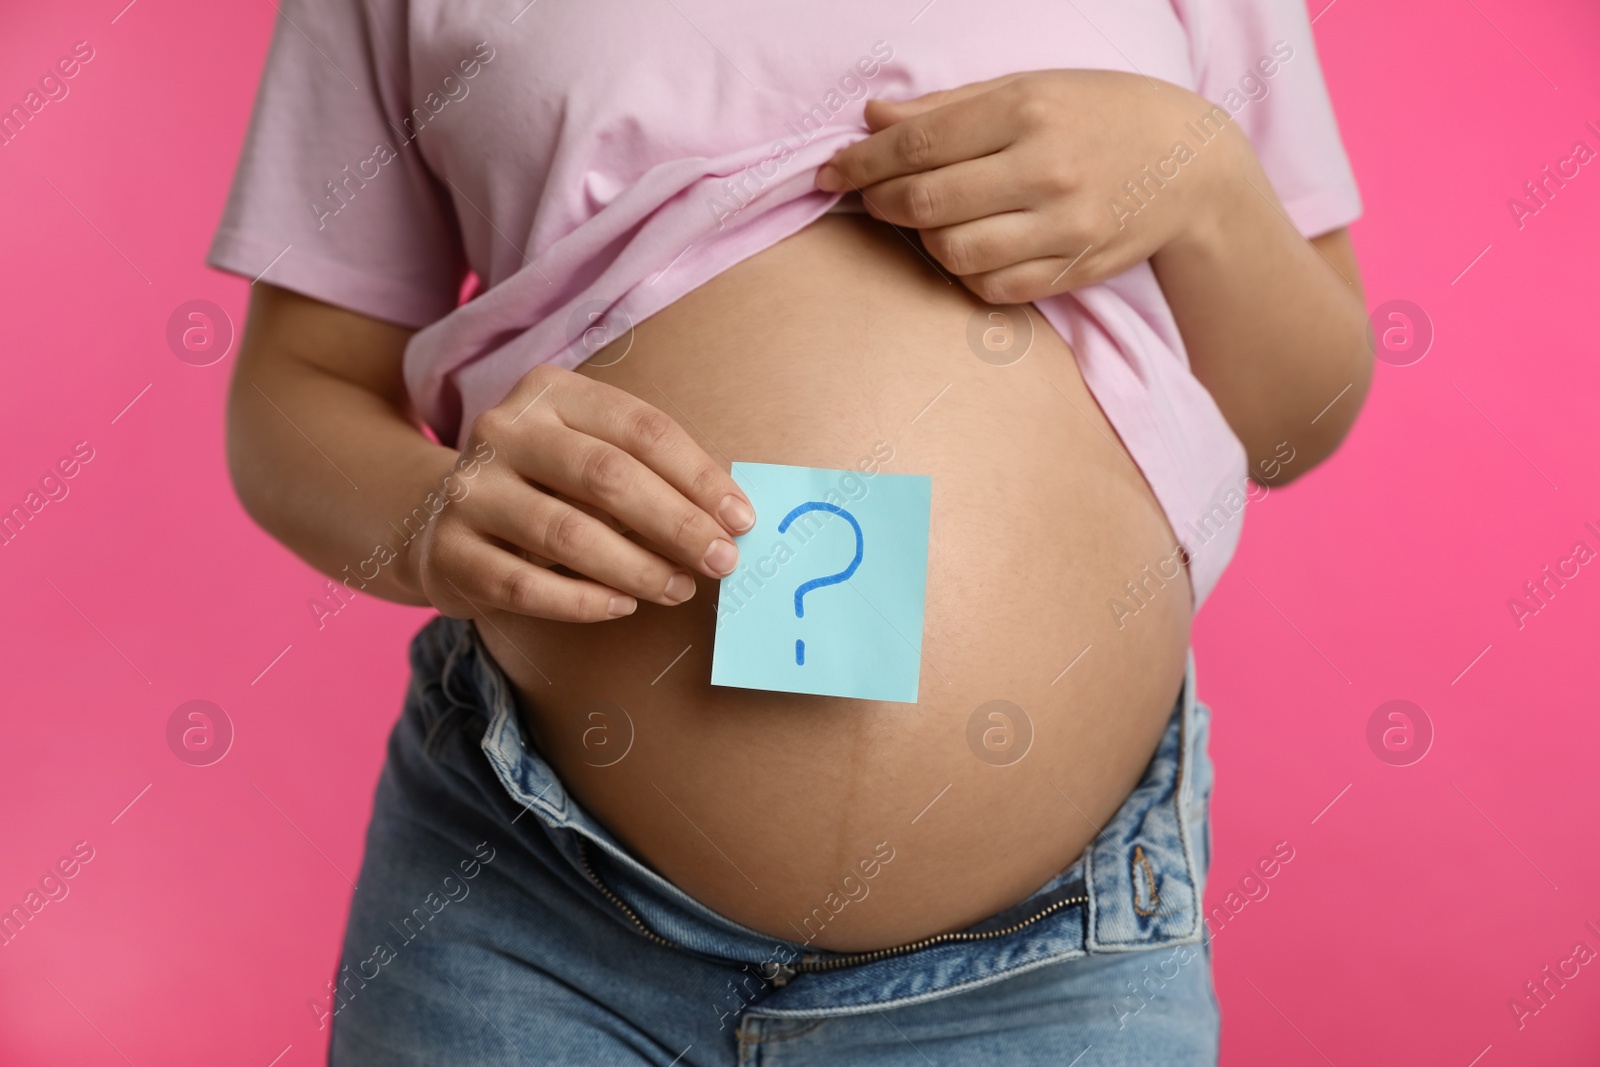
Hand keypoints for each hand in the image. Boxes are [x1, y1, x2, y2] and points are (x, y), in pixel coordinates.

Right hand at [412, 364, 754, 622]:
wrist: (436, 519)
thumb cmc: (544, 488)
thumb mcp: (590, 459)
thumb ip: (648, 476)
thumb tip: (728, 519)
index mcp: (550, 392)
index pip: (641, 429)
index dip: (698, 475)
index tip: (742, 519)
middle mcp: (504, 430)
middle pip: (607, 476)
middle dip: (677, 524)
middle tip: (723, 561)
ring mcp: (469, 488)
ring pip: (567, 533)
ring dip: (638, 568)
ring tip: (680, 589)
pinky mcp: (449, 549)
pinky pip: (526, 584)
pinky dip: (582, 600)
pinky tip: (623, 606)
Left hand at [817, 70, 1244, 303]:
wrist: (1194, 166)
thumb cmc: (1103, 114)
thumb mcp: (1033, 87)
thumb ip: (951, 106)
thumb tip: (876, 119)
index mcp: (1029, 110)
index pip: (919, 142)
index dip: (864, 162)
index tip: (834, 172)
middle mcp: (1046, 168)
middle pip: (927, 201)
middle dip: (882, 202)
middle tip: (869, 197)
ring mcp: (1063, 225)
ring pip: (953, 251)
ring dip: (923, 240)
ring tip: (927, 221)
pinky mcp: (1074, 270)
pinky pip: (992, 287)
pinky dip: (964, 272)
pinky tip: (967, 247)